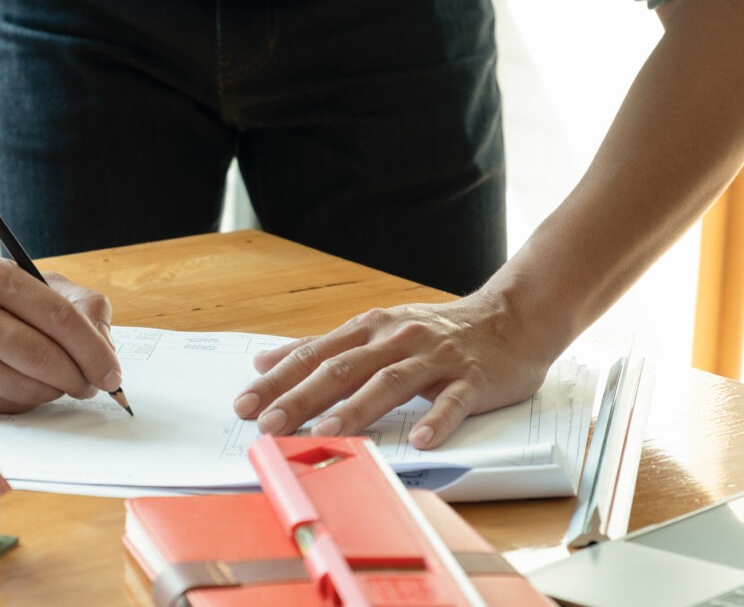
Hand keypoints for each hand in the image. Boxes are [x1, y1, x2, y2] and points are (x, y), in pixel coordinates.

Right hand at [0, 258, 121, 412]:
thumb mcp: (28, 283)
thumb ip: (79, 306)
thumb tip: (107, 350)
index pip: (60, 318)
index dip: (94, 351)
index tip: (112, 373)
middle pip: (43, 357)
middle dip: (78, 378)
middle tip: (92, 385)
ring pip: (23, 387)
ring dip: (53, 393)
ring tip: (59, 384)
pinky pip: (0, 404)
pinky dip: (25, 402)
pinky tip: (25, 388)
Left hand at [232, 292, 550, 448]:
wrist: (511, 316)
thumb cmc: (435, 331)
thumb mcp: (374, 331)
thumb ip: (322, 348)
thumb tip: (266, 360)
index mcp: (369, 331)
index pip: (314, 356)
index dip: (278, 381)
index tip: (244, 404)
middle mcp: (396, 339)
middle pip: (343, 369)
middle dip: (303, 397)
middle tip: (269, 423)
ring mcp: (435, 357)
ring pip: (391, 382)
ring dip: (357, 408)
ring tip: (329, 432)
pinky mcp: (473, 377)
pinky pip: (454, 400)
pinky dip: (436, 419)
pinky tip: (420, 440)